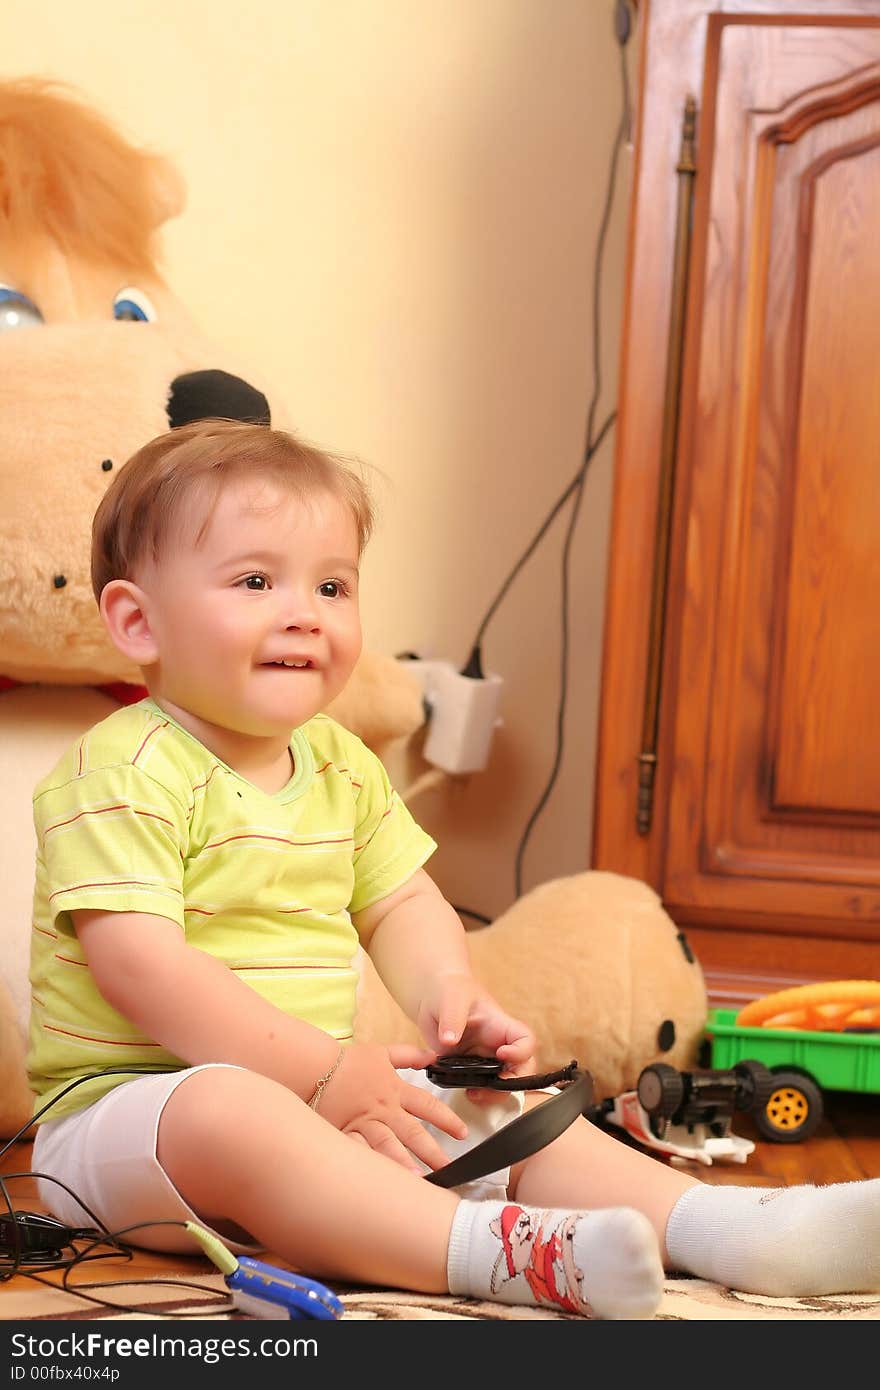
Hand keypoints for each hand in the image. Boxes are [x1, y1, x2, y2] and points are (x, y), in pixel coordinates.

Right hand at [311, 1041, 467, 1174]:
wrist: (314, 1068)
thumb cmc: (349, 1062)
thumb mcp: (382, 1053)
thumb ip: (410, 1055)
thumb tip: (433, 1055)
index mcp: (395, 1090)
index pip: (428, 1106)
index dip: (447, 1119)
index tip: (462, 1133)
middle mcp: (383, 1109)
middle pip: (412, 1132)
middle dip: (432, 1151)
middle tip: (449, 1167)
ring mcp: (364, 1123)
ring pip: (387, 1145)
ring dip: (402, 1162)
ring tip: (417, 1179)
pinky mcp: (346, 1134)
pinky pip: (360, 1152)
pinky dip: (370, 1164)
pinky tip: (379, 1179)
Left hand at [416, 972, 536, 1092]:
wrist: (433, 997)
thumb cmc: (450, 989)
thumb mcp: (451, 999)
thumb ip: (452, 1018)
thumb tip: (449, 1041)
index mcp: (499, 1025)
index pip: (525, 1040)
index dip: (521, 1051)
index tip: (502, 1055)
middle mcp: (496, 1044)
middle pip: (522, 1068)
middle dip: (513, 1082)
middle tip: (491, 1086)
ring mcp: (483, 1058)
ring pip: (503, 1082)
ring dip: (494, 1093)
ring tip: (474, 1094)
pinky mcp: (468, 1068)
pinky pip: (480, 1086)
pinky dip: (478, 1094)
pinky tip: (464, 1092)